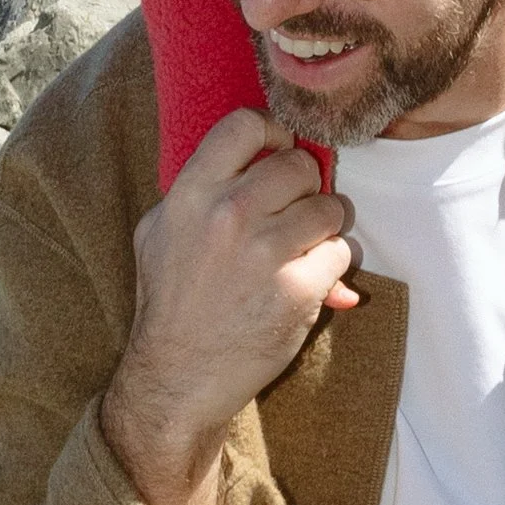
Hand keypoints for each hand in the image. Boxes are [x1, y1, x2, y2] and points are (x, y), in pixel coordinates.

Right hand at [104, 110, 355, 504]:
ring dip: (328, 226)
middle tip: (297, 212)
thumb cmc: (172, 304)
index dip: (274, 130)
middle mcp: (226, 215)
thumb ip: (202, 192)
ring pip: (331, 206)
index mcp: (188, 195)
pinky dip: (336, 266)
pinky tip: (312, 282)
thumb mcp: (160, 235)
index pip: (243, 124)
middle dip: (308, 186)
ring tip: (305, 248)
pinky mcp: (297, 290)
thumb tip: (267, 156)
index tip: (282, 149)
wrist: (176, 379)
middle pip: (300, 164)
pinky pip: (344, 252)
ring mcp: (264, 252)